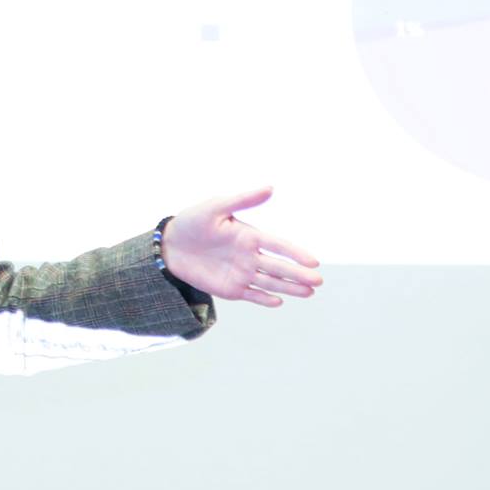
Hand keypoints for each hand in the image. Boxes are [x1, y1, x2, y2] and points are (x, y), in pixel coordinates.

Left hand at [159, 187, 320, 307]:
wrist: (170, 245)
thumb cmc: (193, 221)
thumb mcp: (216, 207)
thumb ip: (242, 200)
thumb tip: (270, 188)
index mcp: (250, 236)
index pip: (278, 245)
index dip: (295, 253)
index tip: (313, 261)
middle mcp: (250, 256)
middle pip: (279, 267)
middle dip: (298, 274)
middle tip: (318, 280)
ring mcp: (242, 273)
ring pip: (271, 282)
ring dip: (289, 287)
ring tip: (309, 292)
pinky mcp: (231, 289)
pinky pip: (252, 295)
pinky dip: (265, 299)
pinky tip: (278, 301)